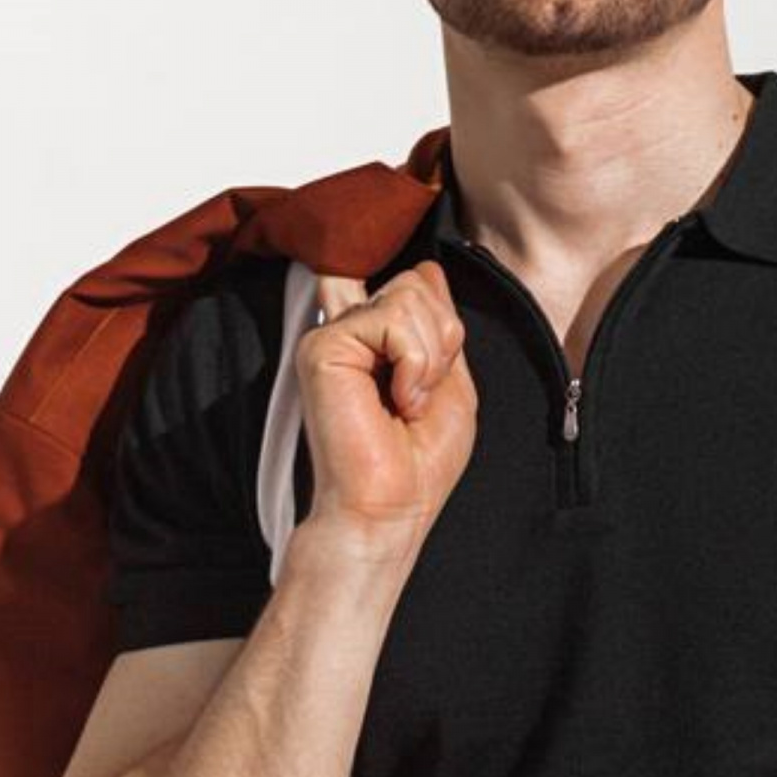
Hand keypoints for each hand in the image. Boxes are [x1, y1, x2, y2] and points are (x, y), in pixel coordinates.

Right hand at [296, 261, 476, 553]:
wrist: (390, 508)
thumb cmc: (418, 463)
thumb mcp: (451, 381)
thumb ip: (441, 324)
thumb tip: (428, 269)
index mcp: (379, 340)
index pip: (418, 280)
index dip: (441, 316)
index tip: (431, 376)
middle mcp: (352, 332)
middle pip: (418, 281)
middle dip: (442, 339)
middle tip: (420, 394)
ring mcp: (335, 336)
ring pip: (409, 294)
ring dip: (428, 356)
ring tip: (407, 401)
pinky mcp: (324, 346)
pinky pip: (391, 319)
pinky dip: (412, 362)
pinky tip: (397, 399)